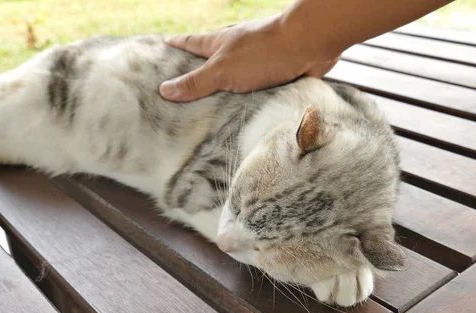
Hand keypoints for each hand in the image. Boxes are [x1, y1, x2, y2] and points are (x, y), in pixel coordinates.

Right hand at [159, 16, 339, 101]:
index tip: (165, 43)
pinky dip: (248, 96)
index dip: (178, 44)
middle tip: (186, 76)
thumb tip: (165, 90)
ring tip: (214, 101)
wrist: (309, 46)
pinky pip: (255, 87)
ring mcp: (257, 59)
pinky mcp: (275, 71)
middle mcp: (237, 48)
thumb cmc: (264, 52)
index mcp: (220, 43)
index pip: (192, 42)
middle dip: (200, 66)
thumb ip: (196, 82)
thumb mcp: (222, 70)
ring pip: (235, 73)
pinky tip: (246, 107)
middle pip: (213, 57)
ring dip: (226, 85)